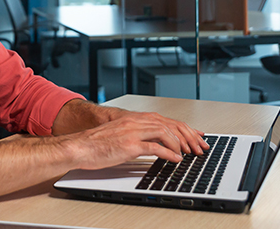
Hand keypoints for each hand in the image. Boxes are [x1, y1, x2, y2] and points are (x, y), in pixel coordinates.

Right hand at [67, 112, 208, 170]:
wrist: (80, 146)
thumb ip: (139, 135)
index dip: (185, 129)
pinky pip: (154, 147)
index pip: (167, 120)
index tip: (197, 137)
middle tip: (199, 147)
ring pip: (165, 133)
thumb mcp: (122, 134)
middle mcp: (136, 122)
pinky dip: (168, 154)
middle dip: (188, 136)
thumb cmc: (98, 143)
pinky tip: (175, 159)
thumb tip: (158, 144)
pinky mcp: (129, 145)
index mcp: (135, 118)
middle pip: (170, 125)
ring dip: (180, 144)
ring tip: (188, 154)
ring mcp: (133, 132)